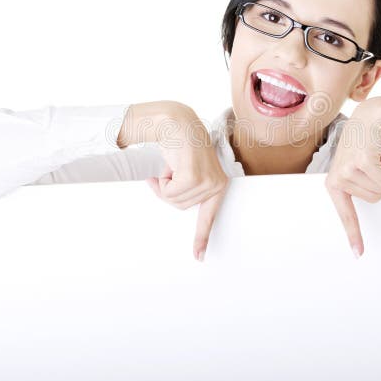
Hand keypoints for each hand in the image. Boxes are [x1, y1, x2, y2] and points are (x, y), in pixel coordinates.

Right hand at [144, 104, 229, 261]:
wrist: (177, 122)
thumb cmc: (180, 145)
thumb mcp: (187, 171)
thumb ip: (187, 188)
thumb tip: (175, 199)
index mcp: (218, 185)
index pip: (209, 216)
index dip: (201, 237)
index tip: (199, 257)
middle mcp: (218, 184)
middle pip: (182, 206)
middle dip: (168, 192)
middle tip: (166, 173)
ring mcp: (208, 181)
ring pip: (175, 200)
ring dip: (165, 184)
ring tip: (170, 166)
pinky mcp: (195, 177)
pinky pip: (170, 192)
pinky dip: (162, 181)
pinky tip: (168, 165)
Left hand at [324, 103, 380, 257]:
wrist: (373, 116)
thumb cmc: (367, 140)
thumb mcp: (357, 164)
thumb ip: (357, 182)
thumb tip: (373, 194)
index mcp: (335, 182)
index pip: (345, 213)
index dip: (353, 233)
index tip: (358, 254)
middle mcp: (337, 177)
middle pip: (374, 199)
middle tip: (376, 163)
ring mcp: (347, 170)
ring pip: (380, 190)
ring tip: (377, 156)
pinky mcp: (359, 163)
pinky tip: (380, 152)